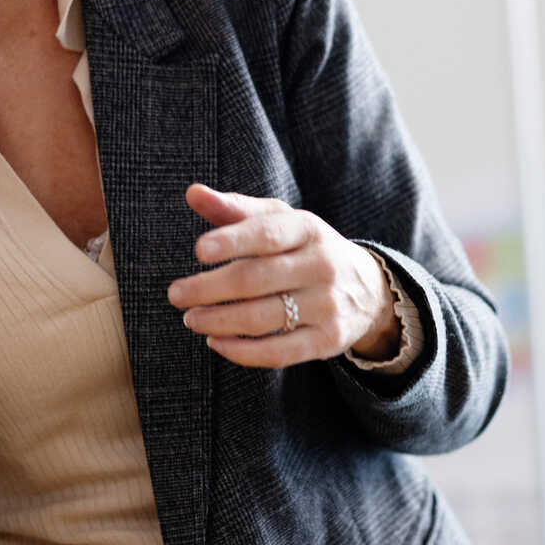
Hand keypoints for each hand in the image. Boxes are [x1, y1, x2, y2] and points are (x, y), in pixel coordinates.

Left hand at [167, 184, 398, 368]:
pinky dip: (242, 352)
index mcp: (307, 228)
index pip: (267, 234)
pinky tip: (215, 342)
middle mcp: (321, 265)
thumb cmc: (303, 248)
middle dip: (210, 289)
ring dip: (219, 321)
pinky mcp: (328, 340)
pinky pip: (280, 352)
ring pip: (264, 318)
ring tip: (190, 319)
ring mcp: (328, 305)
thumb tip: (193, 193)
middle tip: (176, 294)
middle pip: (257, 279)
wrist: (368, 288)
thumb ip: (235, 209)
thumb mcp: (279, 220)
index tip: (198, 251)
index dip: (231, 241)